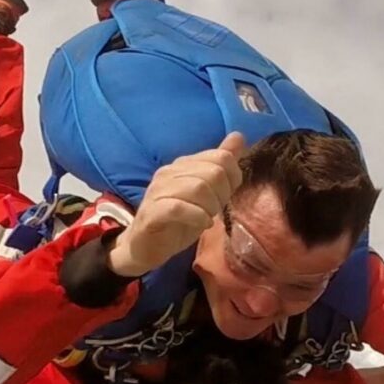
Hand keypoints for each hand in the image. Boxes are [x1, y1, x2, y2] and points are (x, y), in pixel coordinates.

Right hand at [108, 132, 244, 276]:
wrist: (145, 247)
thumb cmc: (178, 221)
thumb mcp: (206, 193)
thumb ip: (220, 166)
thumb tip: (238, 136)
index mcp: (183, 164)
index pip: (220, 157)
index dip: (232, 178)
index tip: (226, 196)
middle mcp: (169, 172)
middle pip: (213, 172)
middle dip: (222, 194)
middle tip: (215, 210)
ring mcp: (158, 191)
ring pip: (198, 188)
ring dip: (211, 207)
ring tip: (207, 218)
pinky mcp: (152, 212)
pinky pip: (179, 208)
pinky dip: (197, 217)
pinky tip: (201, 224)